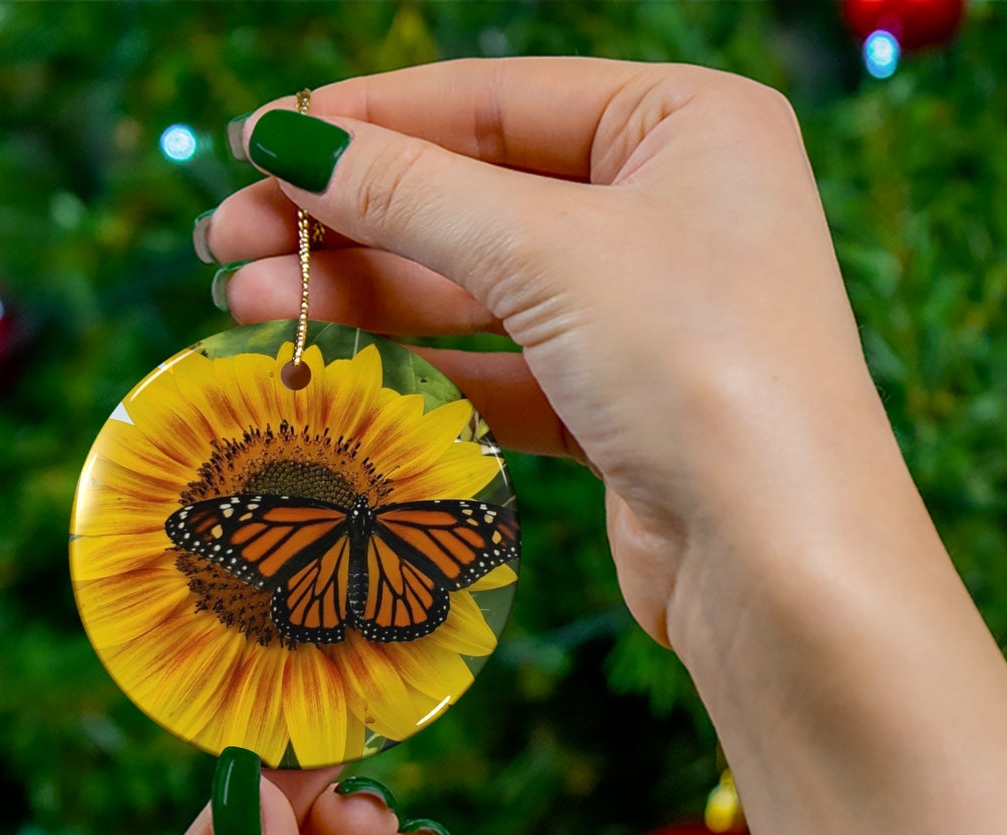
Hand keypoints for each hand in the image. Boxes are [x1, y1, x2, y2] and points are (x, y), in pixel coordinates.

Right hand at [203, 57, 897, 659]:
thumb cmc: (699, 367)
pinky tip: (335, 366)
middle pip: (479, 195)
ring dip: (368, 296)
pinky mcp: (625, 409)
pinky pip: (505, 370)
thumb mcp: (548, 251)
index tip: (256, 142)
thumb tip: (289, 141)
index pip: (497, 100)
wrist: (780, 562)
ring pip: (482, 289)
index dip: (368, 121)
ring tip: (247, 306)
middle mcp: (676, 210)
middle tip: (226, 242)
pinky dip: (424, 369)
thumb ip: (412, 193)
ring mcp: (651, 315)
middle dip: (350, 219)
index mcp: (689, 124)